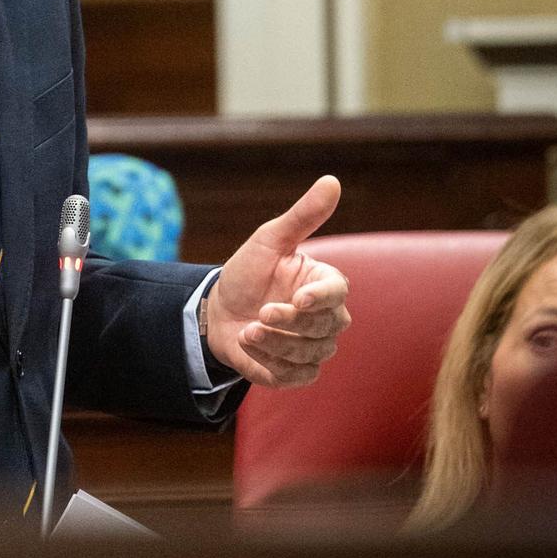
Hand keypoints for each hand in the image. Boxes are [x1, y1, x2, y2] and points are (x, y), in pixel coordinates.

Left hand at [203, 175, 349, 387]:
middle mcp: (328, 317)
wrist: (219, 311)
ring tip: (248, 331)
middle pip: (324, 327)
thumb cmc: (248, 272)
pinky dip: (269, 365)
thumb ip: (303, 215)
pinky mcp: (299, 372)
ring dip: (274, 344)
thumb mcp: (270, 239)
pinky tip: (250, 347)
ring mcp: (315, 347)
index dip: (320, 299)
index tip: (297, 299)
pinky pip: (295, 377)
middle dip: (288, 323)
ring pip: (309, 354)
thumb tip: (333, 180)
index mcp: (325, 283)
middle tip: (260, 313)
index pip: (337, 292)